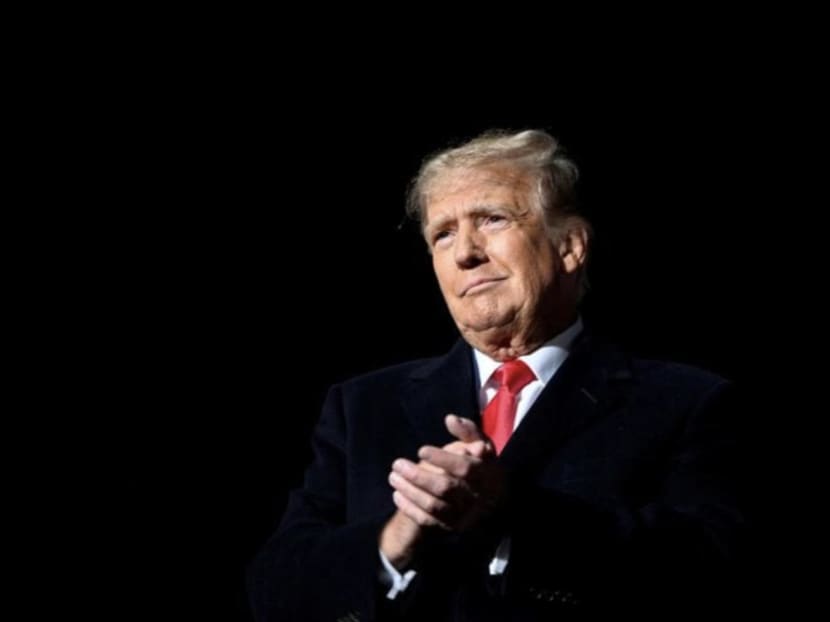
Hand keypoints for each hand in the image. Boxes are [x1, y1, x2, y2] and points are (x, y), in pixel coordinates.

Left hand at [389, 414, 507, 533]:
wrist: (485, 498)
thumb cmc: (476, 463)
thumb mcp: (478, 443)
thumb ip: (467, 430)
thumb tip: (451, 419)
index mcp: (485, 473)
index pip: (465, 467)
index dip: (442, 459)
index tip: (421, 450)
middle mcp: (476, 496)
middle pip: (445, 488)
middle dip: (418, 476)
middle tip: (397, 464)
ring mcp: (463, 515)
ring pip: (434, 506)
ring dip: (410, 492)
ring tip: (393, 477)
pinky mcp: (451, 528)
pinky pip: (428, 521)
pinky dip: (410, 509)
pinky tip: (397, 494)